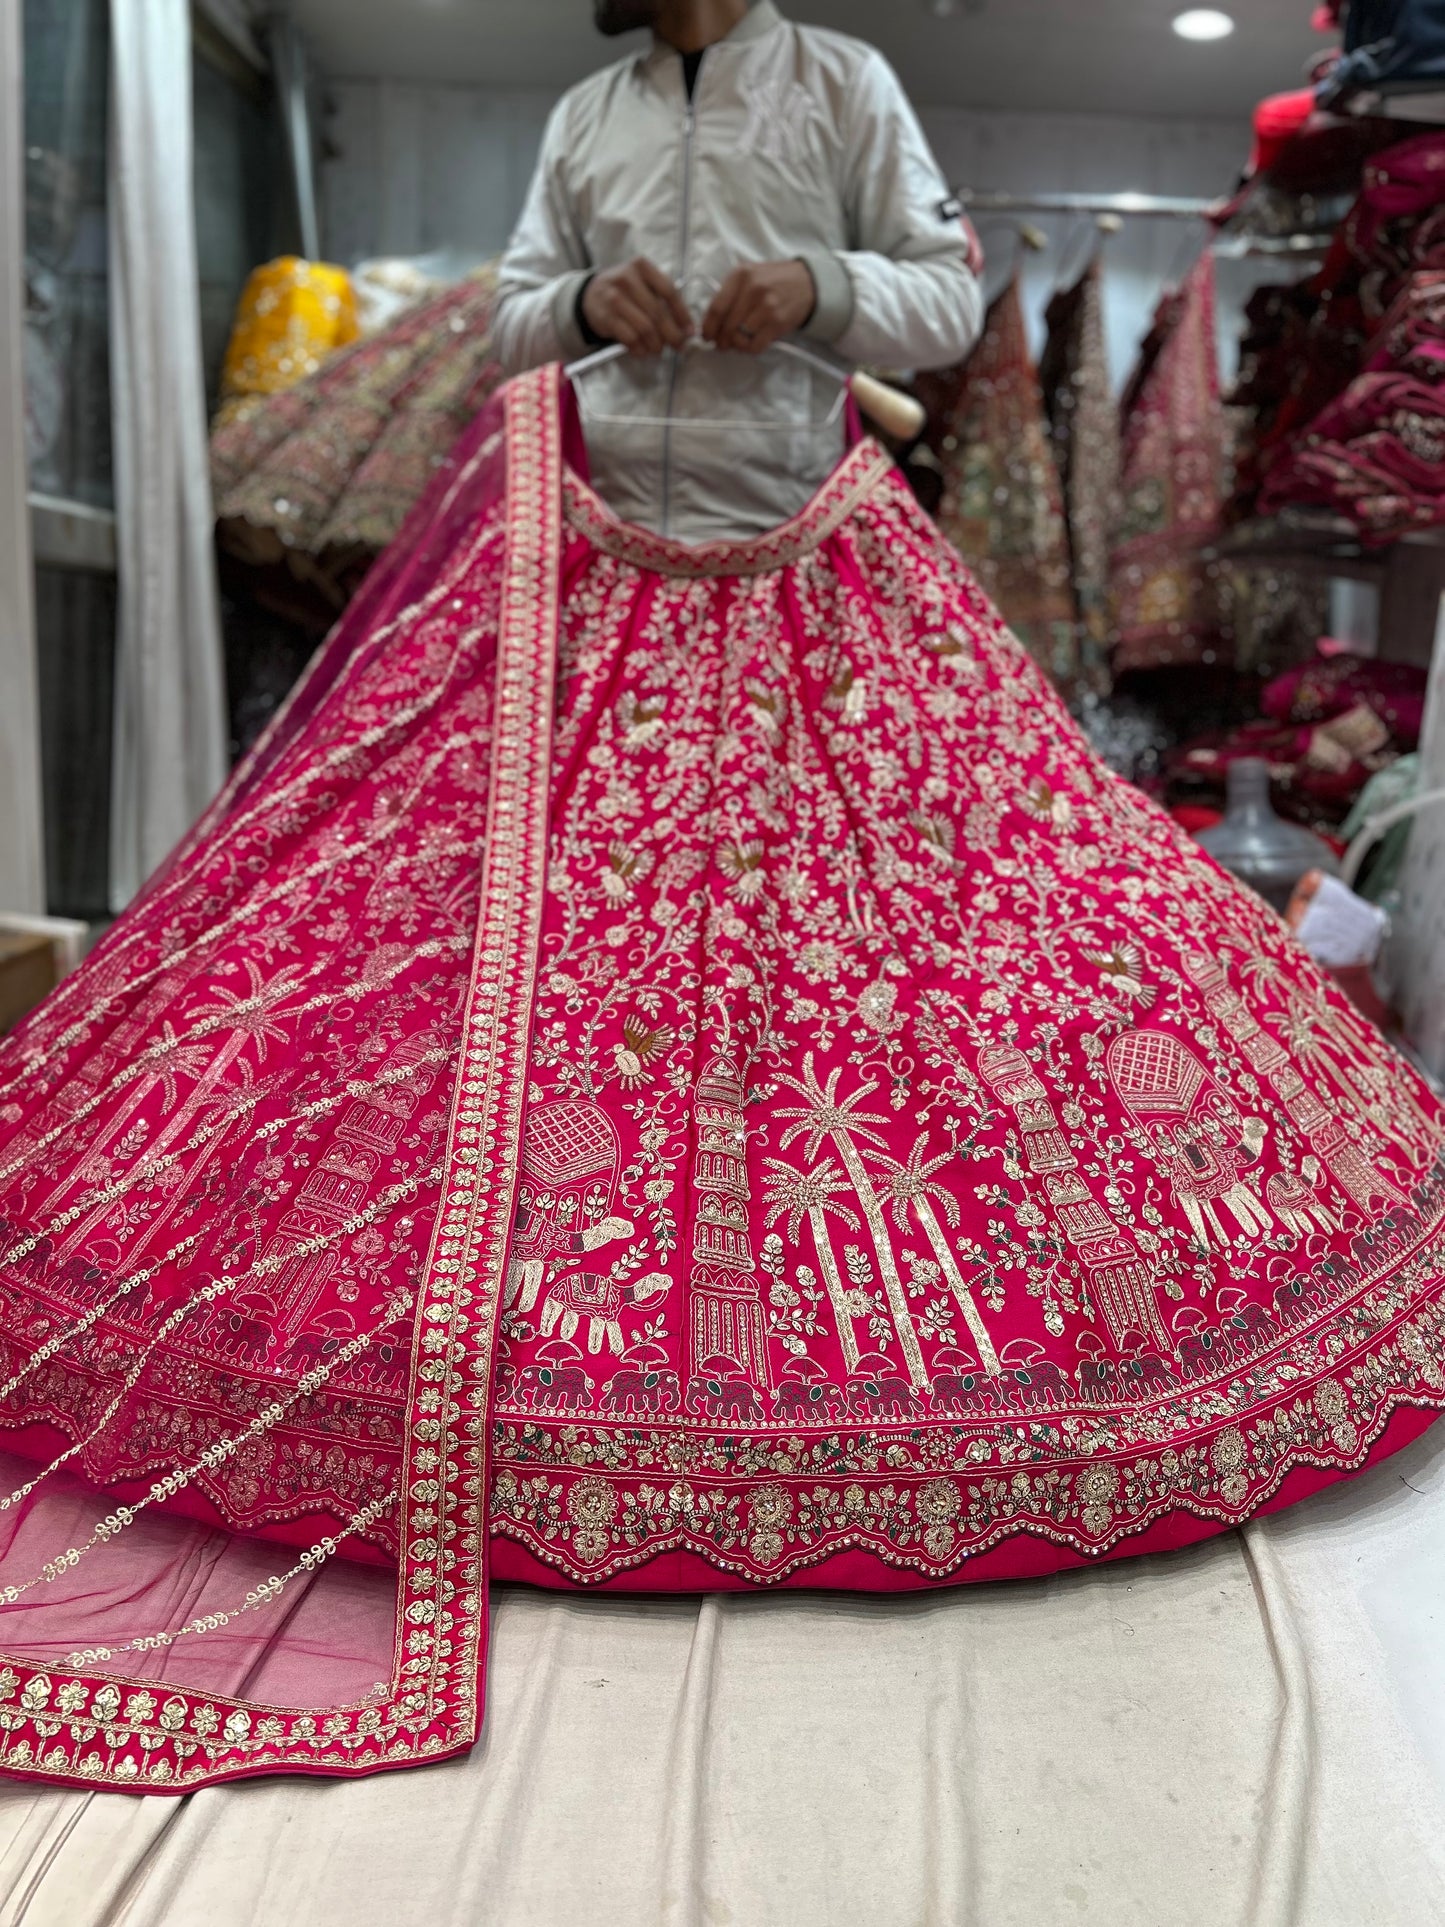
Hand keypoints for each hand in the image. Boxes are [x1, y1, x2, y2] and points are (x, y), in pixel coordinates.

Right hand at [581, 258, 692, 356]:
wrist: (591, 294)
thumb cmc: (625, 290)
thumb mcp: (642, 282)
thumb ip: (663, 297)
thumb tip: (686, 328)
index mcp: (642, 266)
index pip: (669, 291)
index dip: (682, 314)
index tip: (690, 331)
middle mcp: (627, 279)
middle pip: (658, 313)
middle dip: (672, 334)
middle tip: (679, 346)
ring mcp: (614, 298)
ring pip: (645, 328)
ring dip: (656, 344)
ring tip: (658, 349)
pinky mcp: (606, 317)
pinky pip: (630, 338)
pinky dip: (640, 349)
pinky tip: (643, 351)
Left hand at [701, 260, 816, 354]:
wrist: (806, 283)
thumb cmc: (772, 281)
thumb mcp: (748, 276)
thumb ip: (729, 294)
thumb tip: (710, 324)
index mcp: (740, 275)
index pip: (717, 308)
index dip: (708, 327)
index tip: (706, 336)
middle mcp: (753, 289)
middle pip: (727, 326)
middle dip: (721, 340)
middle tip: (722, 344)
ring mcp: (766, 307)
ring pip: (740, 338)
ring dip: (736, 345)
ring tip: (739, 342)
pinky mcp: (778, 323)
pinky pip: (756, 346)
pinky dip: (750, 349)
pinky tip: (751, 343)